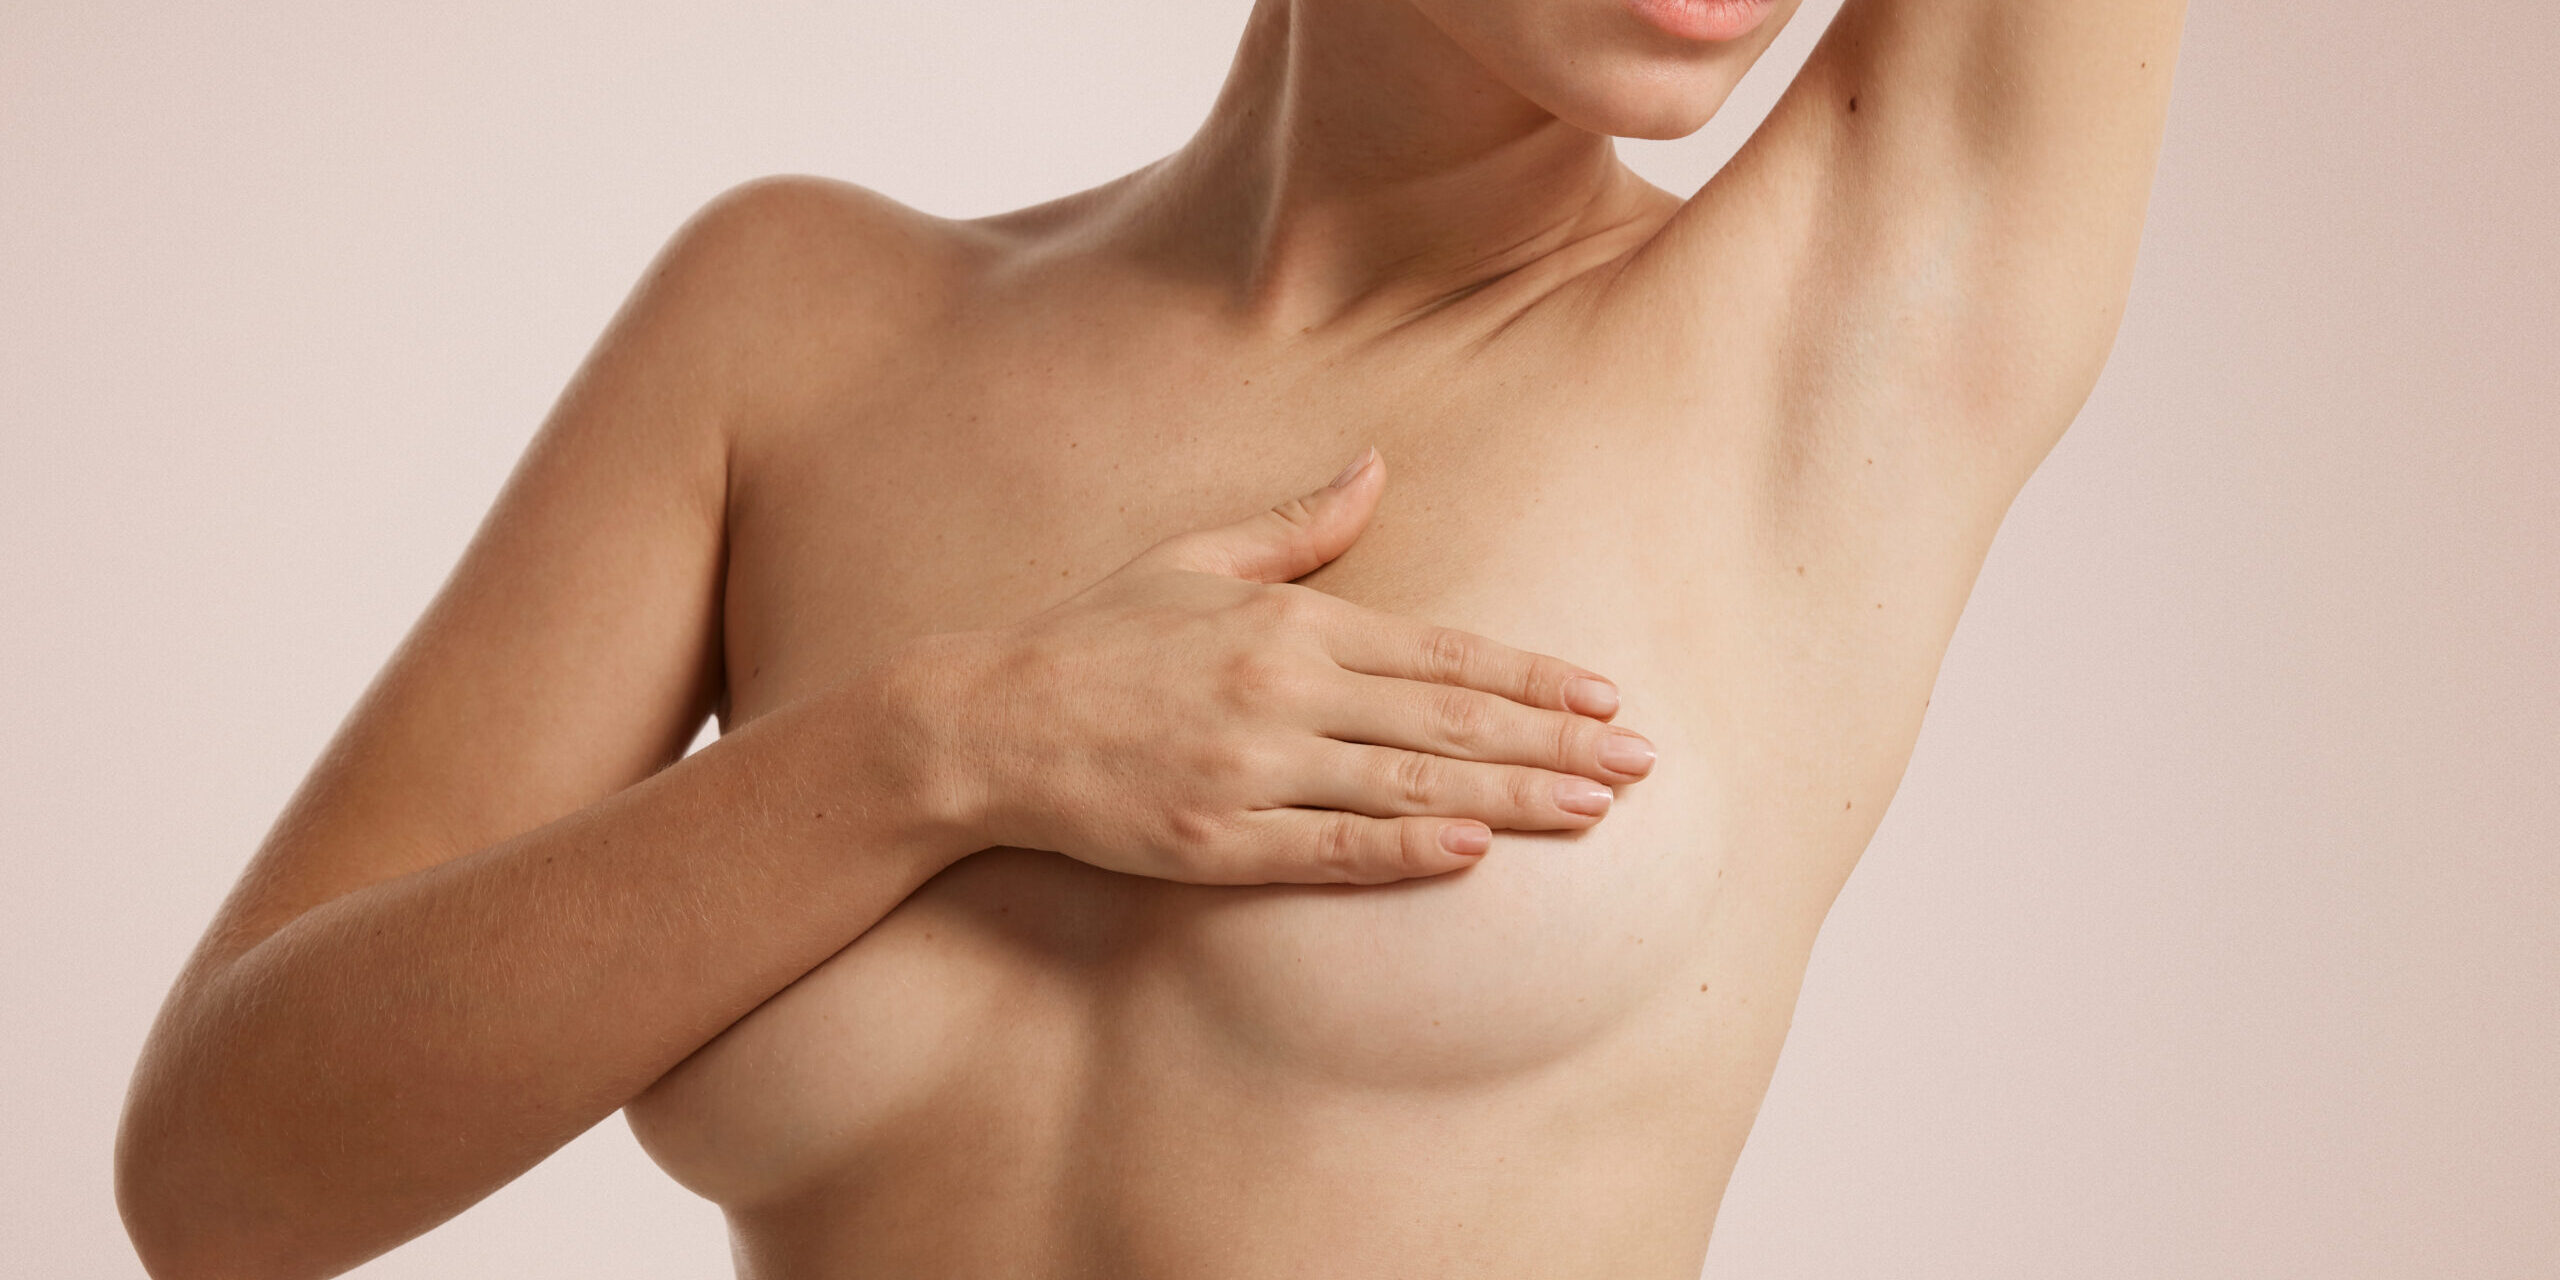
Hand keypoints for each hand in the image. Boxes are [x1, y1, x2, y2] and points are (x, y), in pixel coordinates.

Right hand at [903, 449, 1656, 885]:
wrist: (980, 722)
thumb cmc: (1091, 638)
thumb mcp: (1192, 557)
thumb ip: (1297, 525)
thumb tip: (1375, 464)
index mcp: (1290, 621)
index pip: (1442, 649)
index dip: (1533, 675)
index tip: (1607, 694)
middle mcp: (1283, 689)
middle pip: (1449, 715)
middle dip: (1556, 738)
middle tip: (1645, 761)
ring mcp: (1251, 768)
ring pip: (1409, 781)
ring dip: (1512, 795)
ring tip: (1595, 808)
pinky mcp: (1215, 839)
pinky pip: (1330, 846)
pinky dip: (1407, 848)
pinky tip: (1474, 852)